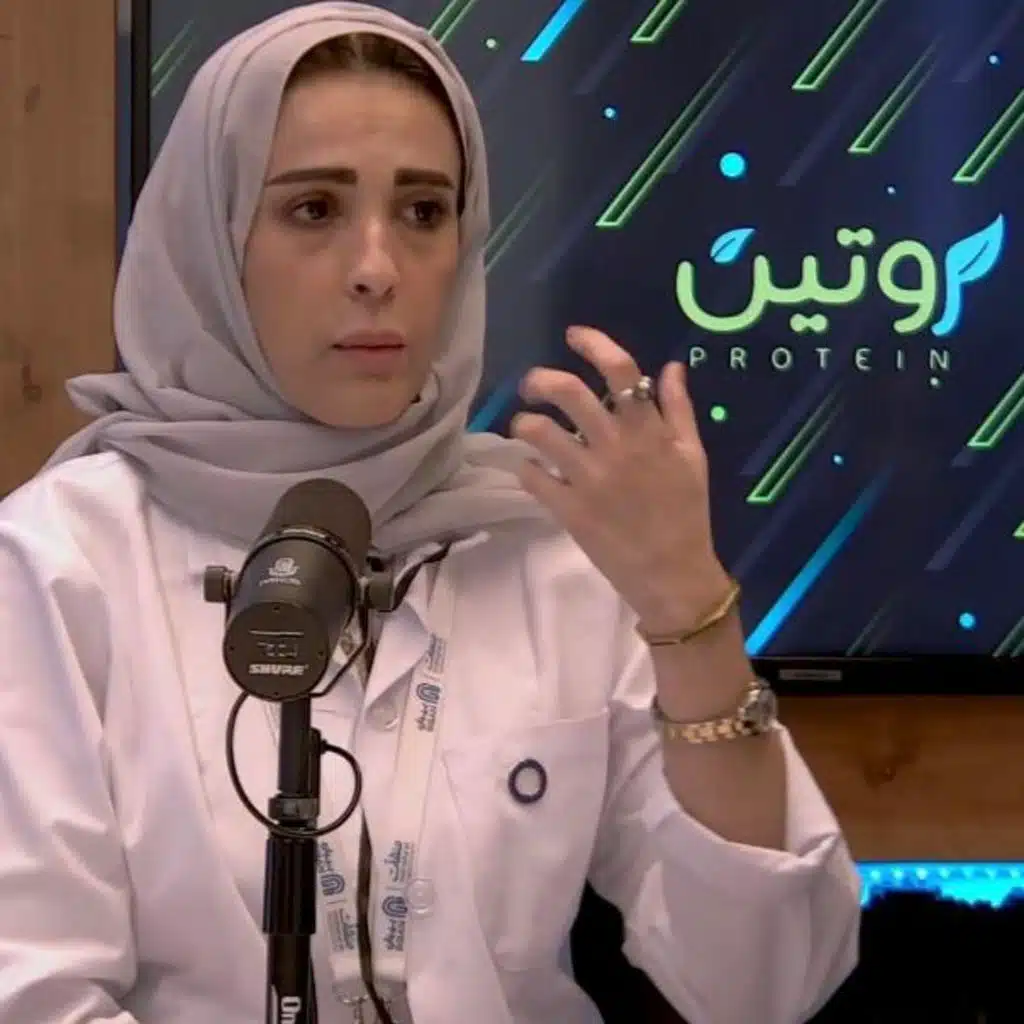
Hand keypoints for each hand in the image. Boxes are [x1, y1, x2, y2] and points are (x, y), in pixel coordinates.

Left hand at [511, 326, 730, 634]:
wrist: (674, 576)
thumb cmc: (687, 514)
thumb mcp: (694, 456)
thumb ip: (679, 409)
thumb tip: (669, 366)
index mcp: (649, 431)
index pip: (620, 371)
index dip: (593, 344)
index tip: (574, 335)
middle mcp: (615, 447)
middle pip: (568, 392)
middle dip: (540, 379)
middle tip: (532, 385)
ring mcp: (588, 479)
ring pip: (539, 432)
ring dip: (525, 423)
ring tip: (526, 428)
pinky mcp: (568, 510)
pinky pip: (531, 477)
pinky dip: (524, 468)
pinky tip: (531, 470)